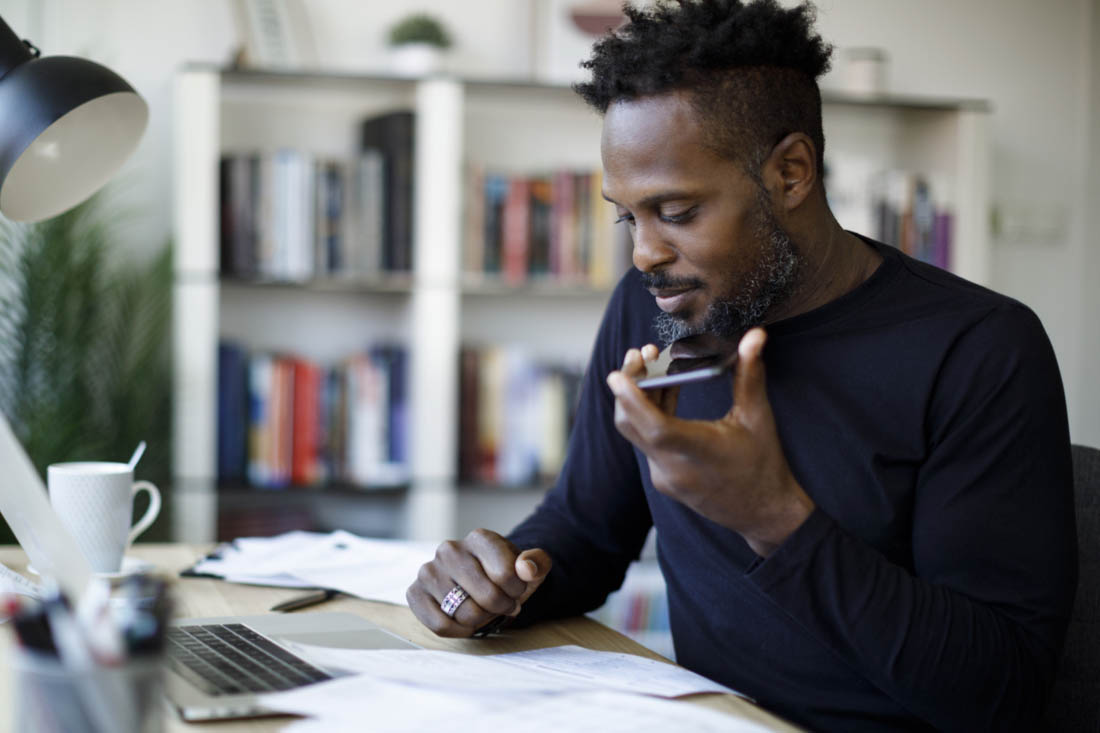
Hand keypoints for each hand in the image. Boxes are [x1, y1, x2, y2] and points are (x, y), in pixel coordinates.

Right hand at [407, 529, 550, 637]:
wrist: (479, 580)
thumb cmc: (505, 574)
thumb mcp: (529, 566)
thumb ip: (537, 563)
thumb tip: (527, 568)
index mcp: (479, 538)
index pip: (508, 575)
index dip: (518, 590)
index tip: (515, 589)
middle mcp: (449, 549)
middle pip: (488, 598)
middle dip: (500, 607)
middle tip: (500, 604)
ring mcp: (429, 570)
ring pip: (465, 614)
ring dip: (480, 620)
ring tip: (482, 609)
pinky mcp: (414, 592)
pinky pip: (440, 626)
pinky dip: (458, 631)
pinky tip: (465, 621)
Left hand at [607, 328, 813, 556]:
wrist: (762, 513)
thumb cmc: (763, 463)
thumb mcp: (758, 417)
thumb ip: (750, 375)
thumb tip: (755, 335)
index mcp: (700, 452)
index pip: (655, 427)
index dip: (633, 400)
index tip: (616, 375)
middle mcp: (674, 468)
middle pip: (632, 425)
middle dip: (629, 386)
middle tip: (639, 353)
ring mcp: (664, 477)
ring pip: (636, 432)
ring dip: (638, 398)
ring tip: (650, 361)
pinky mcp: (662, 479)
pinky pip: (646, 442)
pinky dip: (649, 415)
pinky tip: (663, 390)